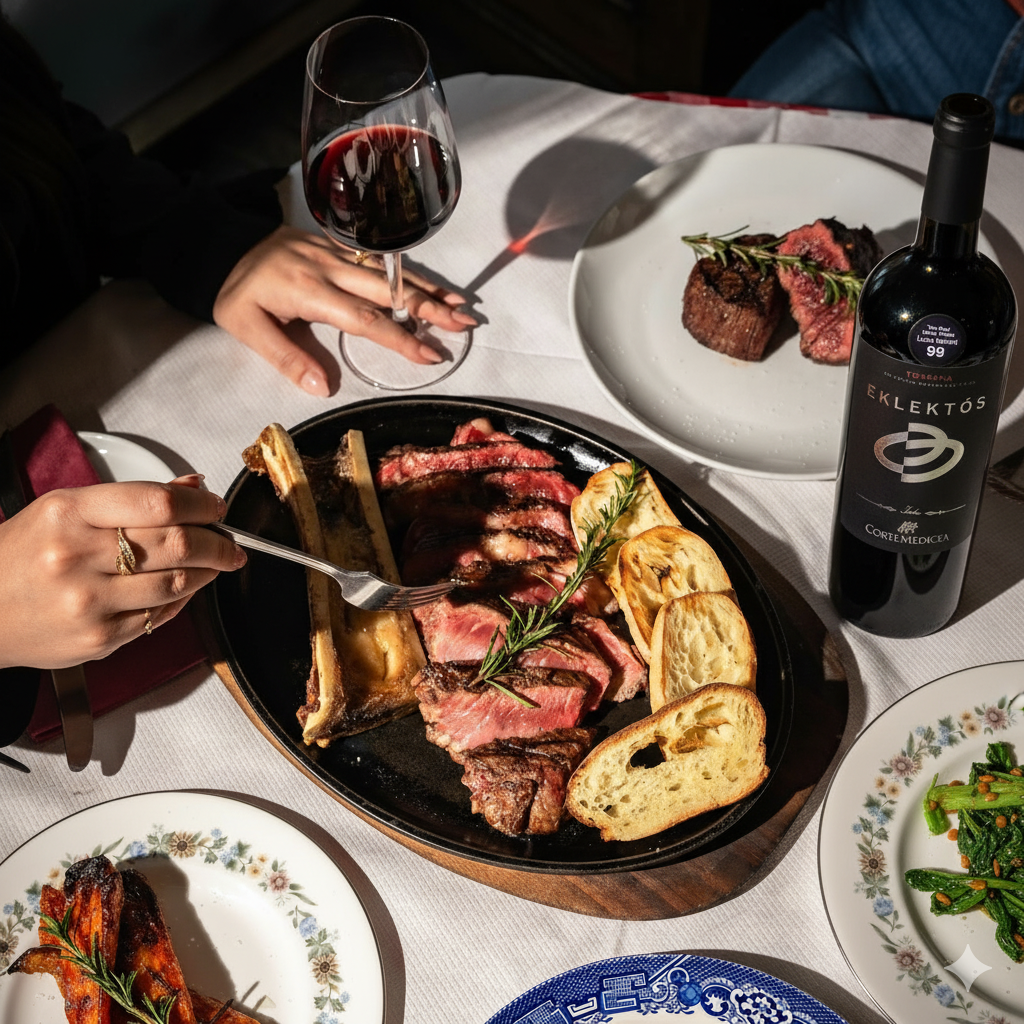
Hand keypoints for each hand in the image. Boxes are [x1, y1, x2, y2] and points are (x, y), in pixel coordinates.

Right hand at [0, 475, 244, 669]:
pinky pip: (161, 615)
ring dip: (209, 571)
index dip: (201, 505)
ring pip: (178, 582)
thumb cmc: (22, 556)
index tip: (216, 508)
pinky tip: (186, 588)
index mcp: (69, 512)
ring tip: (217, 563)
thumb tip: (193, 488)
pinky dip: (184, 599)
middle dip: (217, 542)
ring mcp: (90, 601)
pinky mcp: (101, 638)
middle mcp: (78, 556)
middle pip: (177, 543)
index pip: (159, 502)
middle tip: (230, 542)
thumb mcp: (65, 509)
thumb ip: (132, 497)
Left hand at [212, 225, 476, 395]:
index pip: (364, 319)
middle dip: (430, 308)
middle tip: (463, 325)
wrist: (220, 247)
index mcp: (309, 290)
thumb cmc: (235, 295)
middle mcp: (328, 266)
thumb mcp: (246, 330)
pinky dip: (409, 273)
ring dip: (428, 289)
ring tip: (461, 306)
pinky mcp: (336, 245)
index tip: (430, 355)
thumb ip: (286, 358)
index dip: (400, 337)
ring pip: (390, 270)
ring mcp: (334, 251)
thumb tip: (324, 388)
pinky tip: (431, 286)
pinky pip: (379, 260)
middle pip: (389, 289)